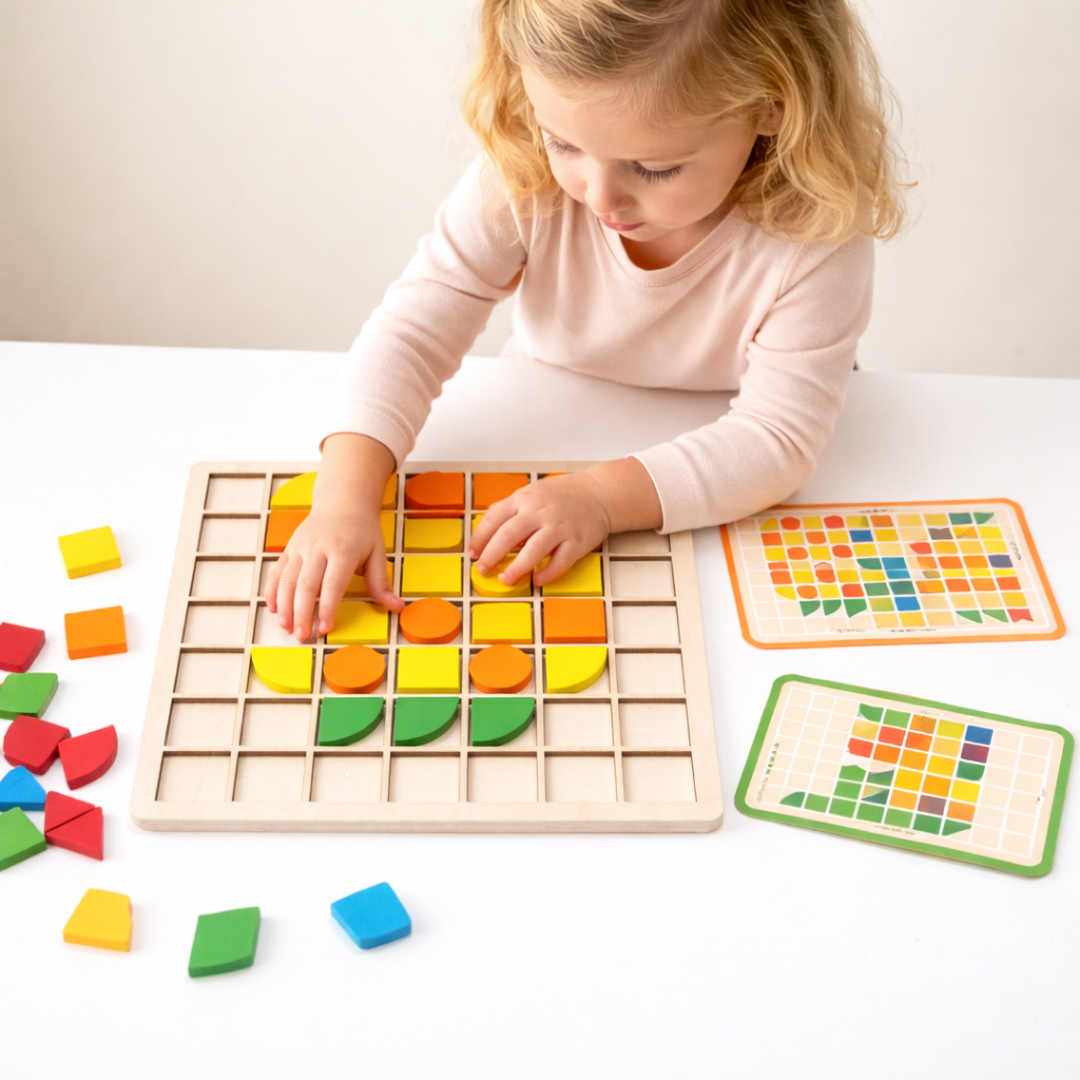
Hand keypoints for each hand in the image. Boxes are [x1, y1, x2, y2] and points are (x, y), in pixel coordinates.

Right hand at [264, 433, 404, 639]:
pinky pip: (277, 571)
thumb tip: (397, 607)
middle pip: (306, 585)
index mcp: (343, 550)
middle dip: (302, 613)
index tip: (324, 628)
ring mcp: (301, 547)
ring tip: (286, 627)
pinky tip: (273, 609)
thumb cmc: (362, 529)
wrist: (342, 501)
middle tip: (302, 636)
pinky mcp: (289, 548)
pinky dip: (272, 591)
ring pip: (287, 579)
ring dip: (284, 605)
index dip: (327, 608)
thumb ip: (381, 582)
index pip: (332, 584)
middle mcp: (318, 549)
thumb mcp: (378, 552)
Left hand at [468, 458, 663, 586]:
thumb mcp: (531, 493)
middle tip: (483, 570)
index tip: (473, 553)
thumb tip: (487, 532)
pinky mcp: (576, 542)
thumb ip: (510, 510)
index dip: (480, 539)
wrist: (599, 494)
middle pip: (508, 536)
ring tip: (506, 579)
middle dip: (491, 556)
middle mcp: (540, 512)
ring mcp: (559, 527)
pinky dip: (547, 574)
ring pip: (533, 551)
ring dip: (517, 568)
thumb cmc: (563, 495)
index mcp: (524, 499)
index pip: (494, 519)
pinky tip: (537, 580)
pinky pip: (560, 562)